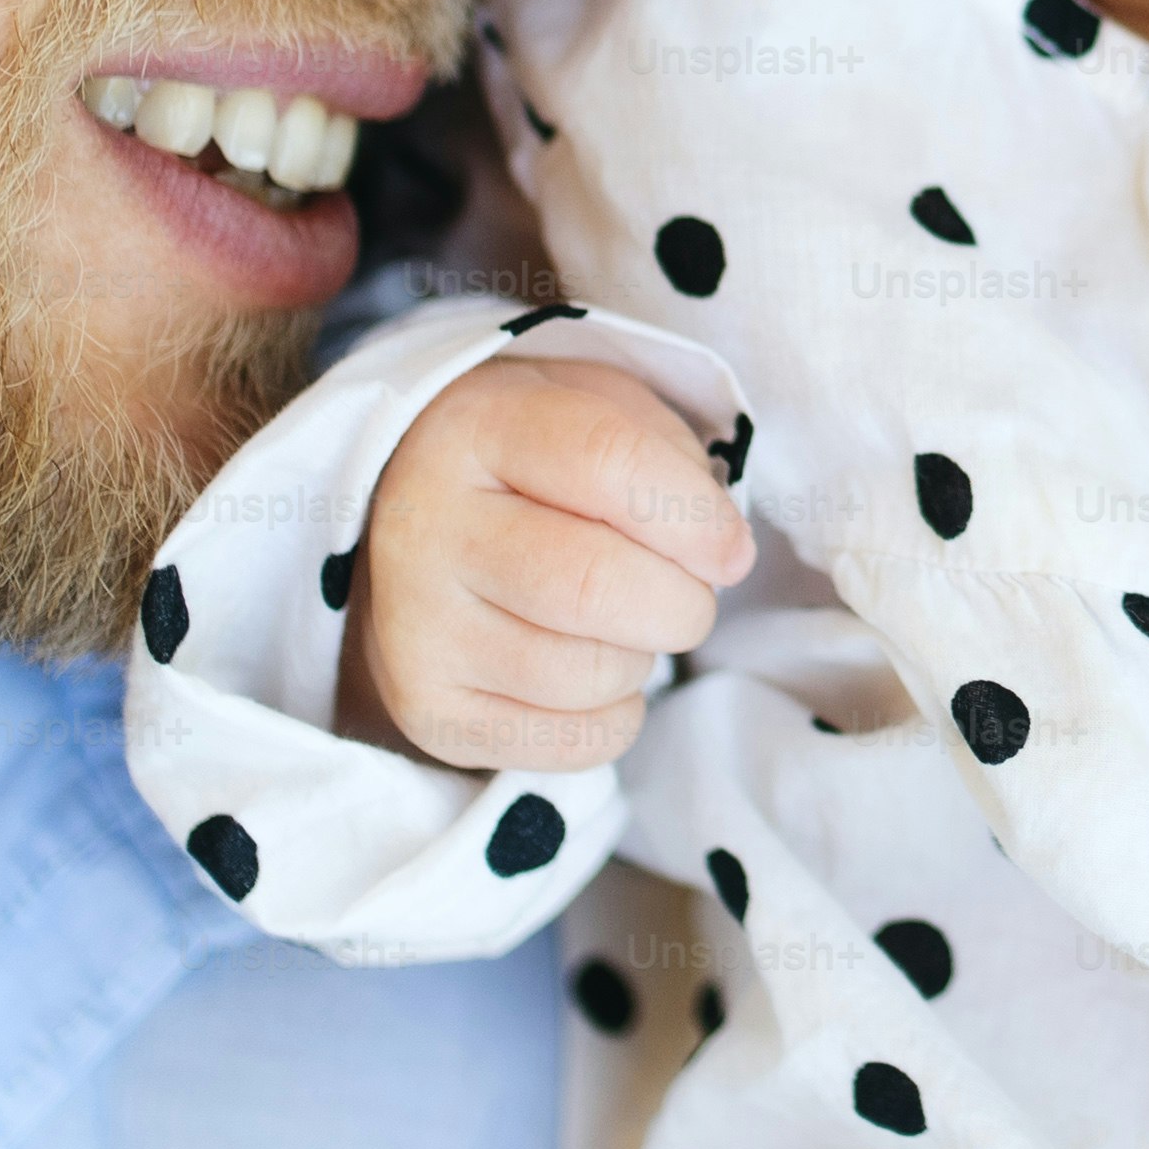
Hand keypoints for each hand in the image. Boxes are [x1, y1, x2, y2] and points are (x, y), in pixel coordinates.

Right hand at [341, 356, 758, 771]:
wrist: (416, 528)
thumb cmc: (535, 462)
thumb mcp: (594, 406)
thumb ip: (665, 453)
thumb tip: (720, 552)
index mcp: (474, 429)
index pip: (605, 463)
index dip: (692, 514)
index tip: (732, 549)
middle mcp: (428, 530)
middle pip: (595, 586)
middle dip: (681, 602)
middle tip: (688, 595)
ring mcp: (418, 629)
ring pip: (589, 673)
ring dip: (645, 656)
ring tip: (623, 624)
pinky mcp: (430, 712)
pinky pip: (573, 742)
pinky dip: (617, 716)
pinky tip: (594, 670)